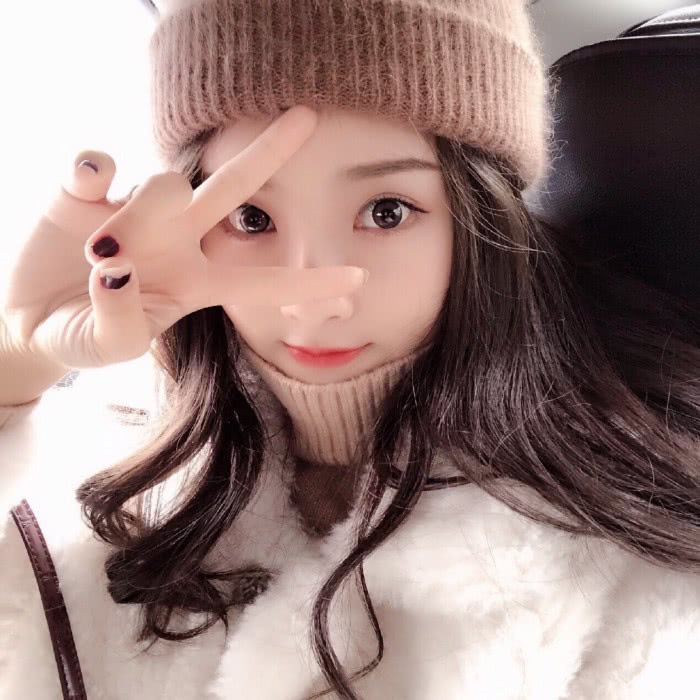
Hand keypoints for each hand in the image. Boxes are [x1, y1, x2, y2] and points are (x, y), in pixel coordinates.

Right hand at [0, 105, 366, 369]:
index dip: (308, 282)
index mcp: (197, 281)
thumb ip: (120, 319)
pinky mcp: (83, 192)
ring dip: (140, 214)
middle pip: (232, 189)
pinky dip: (95, 168)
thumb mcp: (108, 346)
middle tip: (309, 116)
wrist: (28, 321)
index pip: (261, 279)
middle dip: (268, 154)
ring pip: (163, 183)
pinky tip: (89, 183)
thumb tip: (117, 265)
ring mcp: (134, 210)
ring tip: (101, 254)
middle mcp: (177, 238)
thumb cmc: (83, 335)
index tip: (359, 279)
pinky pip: (97, 163)